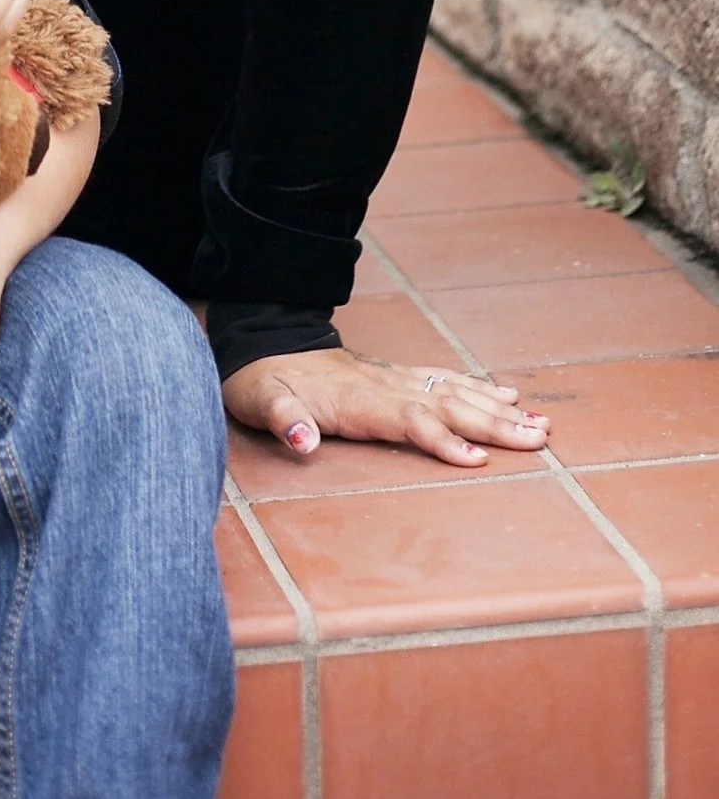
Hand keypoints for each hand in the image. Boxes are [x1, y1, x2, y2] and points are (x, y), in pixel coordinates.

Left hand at [222, 347, 549, 466]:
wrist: (264, 342)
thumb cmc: (263, 381)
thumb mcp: (262, 401)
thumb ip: (284, 420)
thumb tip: (301, 441)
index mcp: (358, 400)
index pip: (409, 420)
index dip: (441, 439)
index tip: (477, 460)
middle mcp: (385, 386)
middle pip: (446, 406)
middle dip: (493, 425)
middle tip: (539, 439)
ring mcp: (394, 378)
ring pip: (454, 392)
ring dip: (497, 409)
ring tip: (540, 423)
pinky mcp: (396, 376)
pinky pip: (444, 380)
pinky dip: (477, 387)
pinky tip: (506, 395)